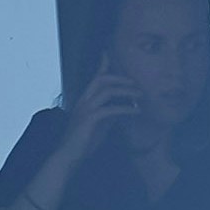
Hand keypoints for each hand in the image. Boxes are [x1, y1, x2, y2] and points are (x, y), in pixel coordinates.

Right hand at [37, 65, 145, 203]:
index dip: (102, 64)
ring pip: (107, 91)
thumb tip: (123, 108)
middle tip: (136, 83)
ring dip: (127, 91)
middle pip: (102, 80)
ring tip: (141, 95)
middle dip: (121, 78)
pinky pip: (111, 109)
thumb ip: (109, 114)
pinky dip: (126, 108)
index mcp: (84, 100)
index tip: (107, 52)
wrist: (68, 157)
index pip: (94, 78)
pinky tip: (136, 111)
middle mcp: (83, 101)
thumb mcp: (99, 125)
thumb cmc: (83, 143)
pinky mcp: (90, 119)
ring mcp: (85, 109)